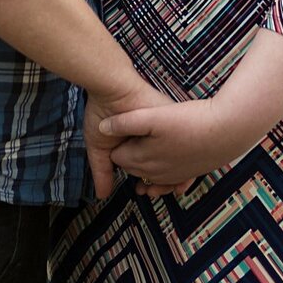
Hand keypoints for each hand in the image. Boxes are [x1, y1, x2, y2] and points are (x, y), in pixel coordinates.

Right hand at [83, 76, 176, 200]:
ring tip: (163, 182)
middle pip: (165, 163)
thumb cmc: (102, 111)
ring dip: (172, 169)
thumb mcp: (99, 147)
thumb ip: (102, 171)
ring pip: (177, 154)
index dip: (150, 181)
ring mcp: (163, 126)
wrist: (111, 87)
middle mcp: (152, 133)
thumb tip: (102, 195)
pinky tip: (171, 164)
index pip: (149, 165)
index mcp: (137, 139)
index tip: (145, 191)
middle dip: (162, 178)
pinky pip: (183, 141)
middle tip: (153, 189)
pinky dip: (180, 155)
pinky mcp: (171, 118)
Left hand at [98, 97, 253, 194]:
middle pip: (131, 168)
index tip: (117, 132)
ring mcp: (173, 176)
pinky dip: (160, 181)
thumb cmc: (188, 121)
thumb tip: (103, 128)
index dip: (115, 144)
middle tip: (123, 142)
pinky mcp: (187, 174)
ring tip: (135, 160)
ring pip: (149, 178)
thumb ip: (125, 122)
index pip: (118, 157)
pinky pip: (167, 184)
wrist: (224, 131)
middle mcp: (156, 173)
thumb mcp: (152, 116)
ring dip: (140, 171)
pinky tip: (160, 176)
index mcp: (143, 159)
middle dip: (126, 158)